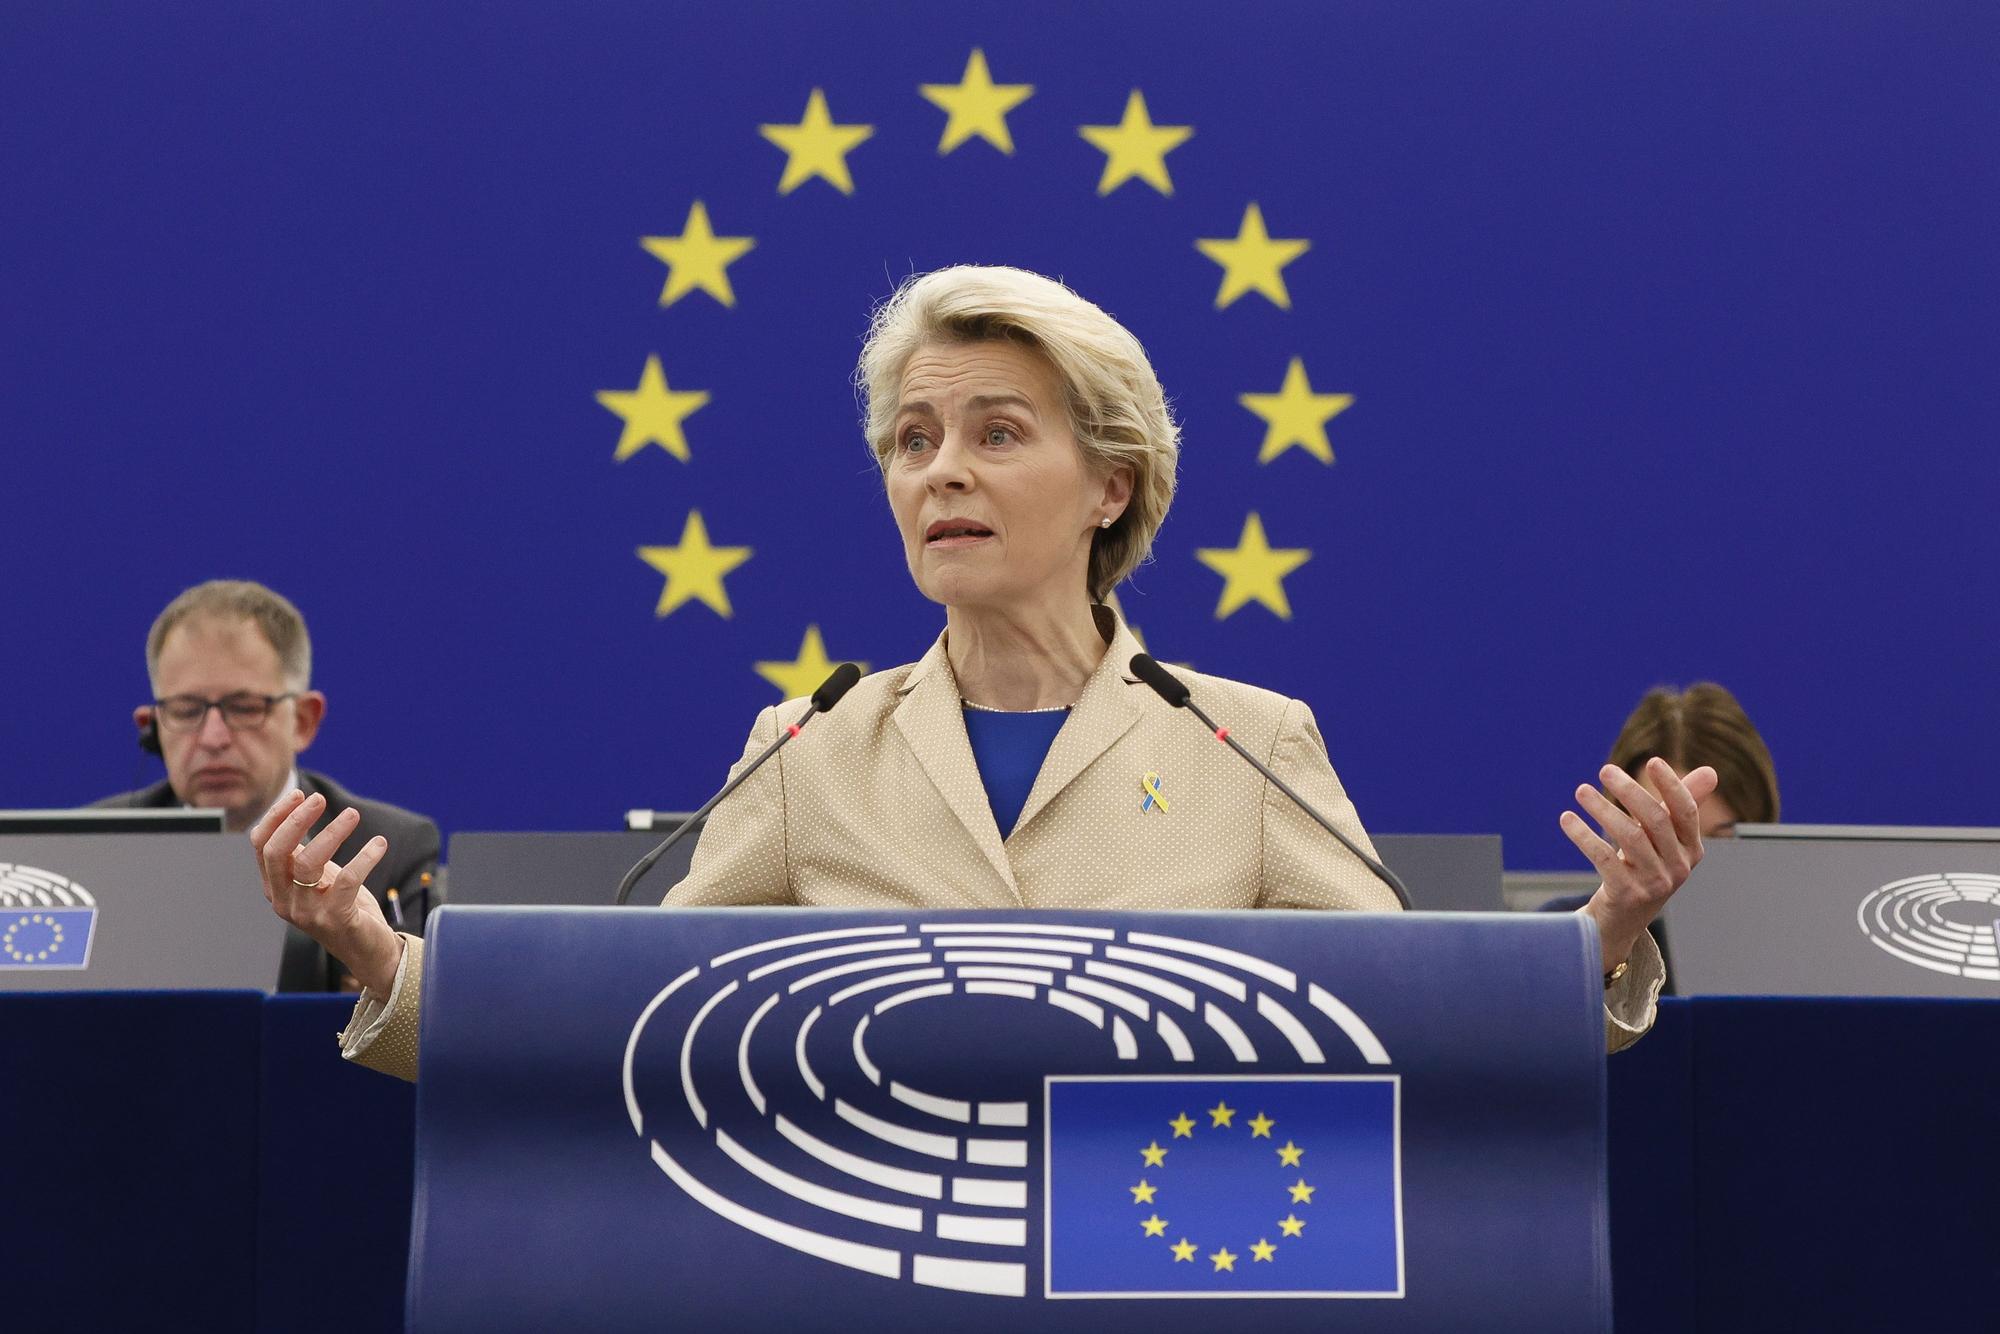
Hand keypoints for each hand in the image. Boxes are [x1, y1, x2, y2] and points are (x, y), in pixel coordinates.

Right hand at [250, 789, 404, 994]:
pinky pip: (347, 880)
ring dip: (332, 833)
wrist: (367, 949)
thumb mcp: (317, 877)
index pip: (261, 845)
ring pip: (308, 863)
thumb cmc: (342, 906)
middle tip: (320, 799)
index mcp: (275, 886)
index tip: (301, 795)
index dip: (277, 817)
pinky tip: (379, 844)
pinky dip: (365, 857)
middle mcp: (284, 900)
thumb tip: (301, 811)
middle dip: (296, 820)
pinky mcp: (335, 919)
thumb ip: (303, 853)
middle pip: (276, 852)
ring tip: (353, 814)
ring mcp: (307, 912)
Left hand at [1560, 757, 1717, 973]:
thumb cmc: (1644, 869)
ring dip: (1603, 810)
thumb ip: (1681, 806)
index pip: (1686, 812)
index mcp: (1691, 850)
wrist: (1622, 920)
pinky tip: (1567, 819)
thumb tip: (1711, 772)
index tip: (1653, 761)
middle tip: (1605, 770)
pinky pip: (1603, 858)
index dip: (1672, 786)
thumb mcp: (1664, 841)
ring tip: (1581, 791)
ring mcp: (1653, 883)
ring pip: (1630, 837)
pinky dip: (1583, 835)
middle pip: (1656, 821)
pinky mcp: (1627, 895)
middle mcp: (1678, 867)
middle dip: (1631, 792)